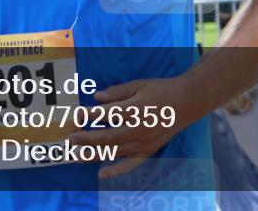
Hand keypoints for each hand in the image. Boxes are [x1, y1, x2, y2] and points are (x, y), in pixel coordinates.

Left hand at [69, 77, 194, 179]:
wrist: (187, 102)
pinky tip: (102, 173)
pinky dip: (116, 170)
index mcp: (136, 109)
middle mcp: (138, 128)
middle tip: (71, 139)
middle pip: (108, 136)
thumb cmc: (161, 90)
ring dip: (95, 154)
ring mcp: (143, 142)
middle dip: (87, 138)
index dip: (90, 115)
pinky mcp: (149, 150)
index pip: (107, 114)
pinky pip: (130, 164)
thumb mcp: (139, 85)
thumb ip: (117, 92)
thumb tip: (97, 97)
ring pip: (115, 152)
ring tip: (77, 156)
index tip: (76, 115)